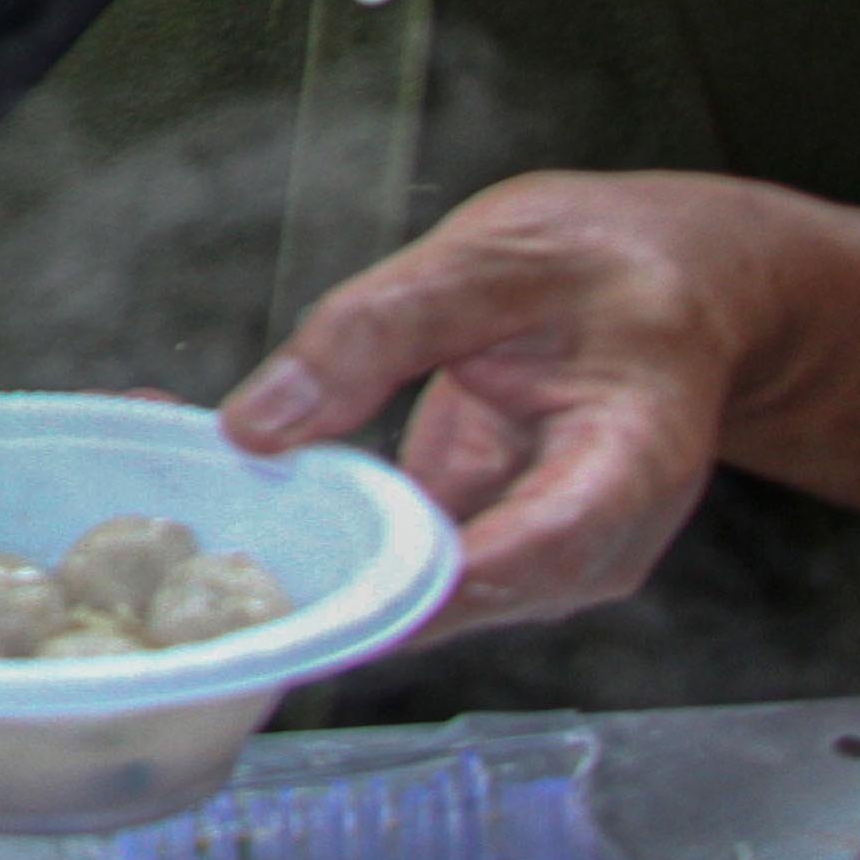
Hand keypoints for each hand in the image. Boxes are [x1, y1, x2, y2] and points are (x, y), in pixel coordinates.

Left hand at [223, 170, 837, 639]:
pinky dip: (324, 539)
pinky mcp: (493, 555)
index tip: (288, 581)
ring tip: (180, 512)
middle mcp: (591, 547)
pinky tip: (235, 495)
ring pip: (412, 601)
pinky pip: (404, 566)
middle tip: (183, 545)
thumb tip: (253, 427)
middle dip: (316, 578)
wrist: (678, 292)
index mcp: (628, 467)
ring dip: (305, 565)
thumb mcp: (490, 258)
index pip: (519, 558)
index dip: (398, 584)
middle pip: (448, 601)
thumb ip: (375, 332)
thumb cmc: (610, 265)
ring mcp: (543, 564)